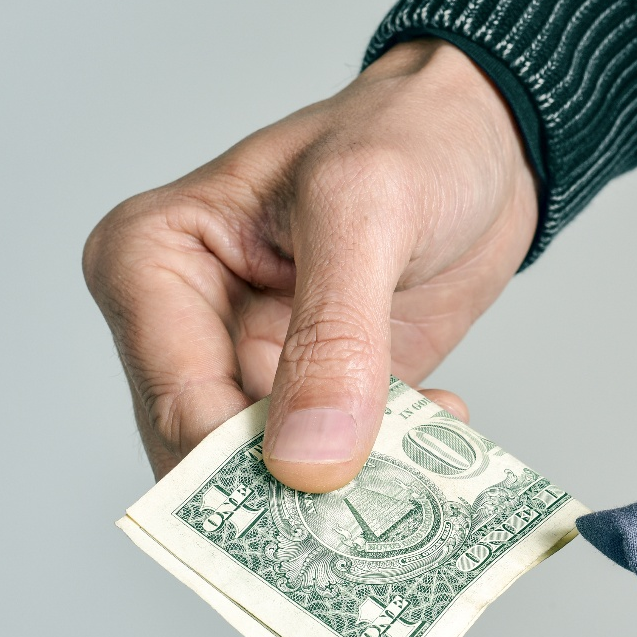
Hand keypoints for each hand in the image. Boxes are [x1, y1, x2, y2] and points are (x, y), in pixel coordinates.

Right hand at [83, 39, 537, 491]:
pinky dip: (391, 462)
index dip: (244, 468)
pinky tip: (441, 417)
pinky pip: (340, 464)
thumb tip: (305, 461)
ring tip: (425, 450)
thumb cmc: (407, 136)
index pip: (177, 402)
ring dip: (356, 478)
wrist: (483, 139)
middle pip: (216, 458)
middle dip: (299, 488)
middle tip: (381, 499)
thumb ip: (334, 333)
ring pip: (280, 474)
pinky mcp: (320, 397)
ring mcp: (253, 369)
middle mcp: (186, 328)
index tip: (324, 500)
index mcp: (153, 264)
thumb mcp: (366, 209)